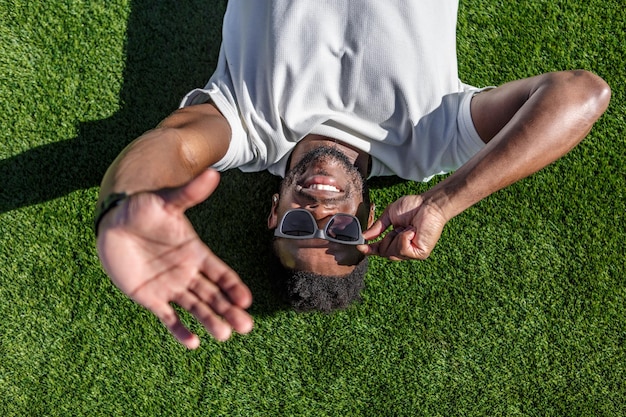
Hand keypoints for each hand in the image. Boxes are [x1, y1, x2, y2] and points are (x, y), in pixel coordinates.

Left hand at [96, 169, 252, 348]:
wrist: (114, 223)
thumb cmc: (142, 209)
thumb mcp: (167, 201)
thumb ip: (190, 194)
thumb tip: (213, 173)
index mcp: (195, 253)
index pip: (220, 273)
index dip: (233, 286)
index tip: (246, 300)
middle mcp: (187, 272)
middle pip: (213, 295)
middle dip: (229, 310)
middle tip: (245, 326)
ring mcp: (169, 286)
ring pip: (195, 307)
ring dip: (210, 321)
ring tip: (224, 335)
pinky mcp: (150, 297)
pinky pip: (167, 316)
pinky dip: (179, 329)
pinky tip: (192, 342)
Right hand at [357, 195, 447, 260]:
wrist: (428, 204)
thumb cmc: (413, 206)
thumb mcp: (389, 215)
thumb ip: (377, 227)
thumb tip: (364, 236)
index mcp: (396, 239)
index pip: (380, 249)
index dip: (369, 249)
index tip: (359, 245)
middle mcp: (404, 248)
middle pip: (385, 253)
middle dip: (386, 240)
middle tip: (395, 229)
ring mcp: (412, 252)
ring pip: (393, 253)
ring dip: (396, 238)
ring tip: (407, 228)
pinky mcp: (421, 253)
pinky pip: (403, 250)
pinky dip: (404, 238)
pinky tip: (411, 230)